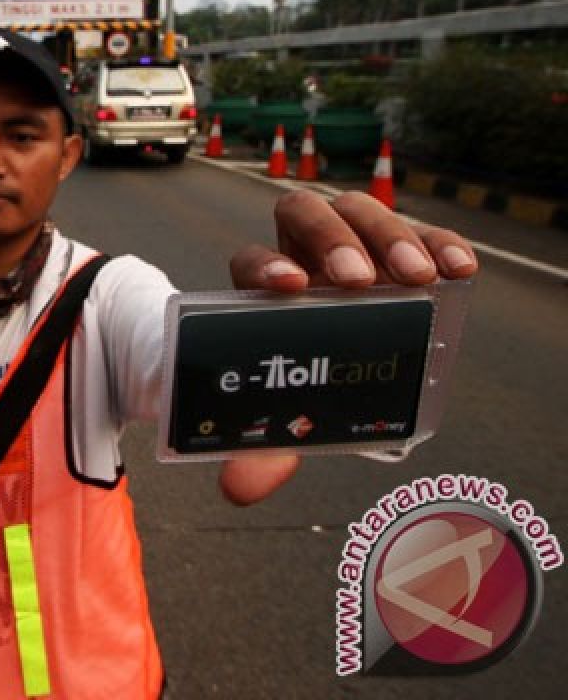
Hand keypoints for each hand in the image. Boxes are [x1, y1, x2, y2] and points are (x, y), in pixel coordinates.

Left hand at [219, 190, 478, 505]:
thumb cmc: (300, 380)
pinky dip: (440, 242)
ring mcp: (351, 243)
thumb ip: (262, 449)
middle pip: (303, 214)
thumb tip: (241, 489)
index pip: (251, 261)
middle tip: (359, 280)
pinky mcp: (402, 248)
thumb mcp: (283, 415)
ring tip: (415, 278)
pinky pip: (421, 231)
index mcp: (261, 288)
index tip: (290, 287)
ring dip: (388, 236)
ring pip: (359, 211)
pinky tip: (458, 269)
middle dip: (331, 240)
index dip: (266, 267)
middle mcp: (300, 253)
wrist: (337, 357)